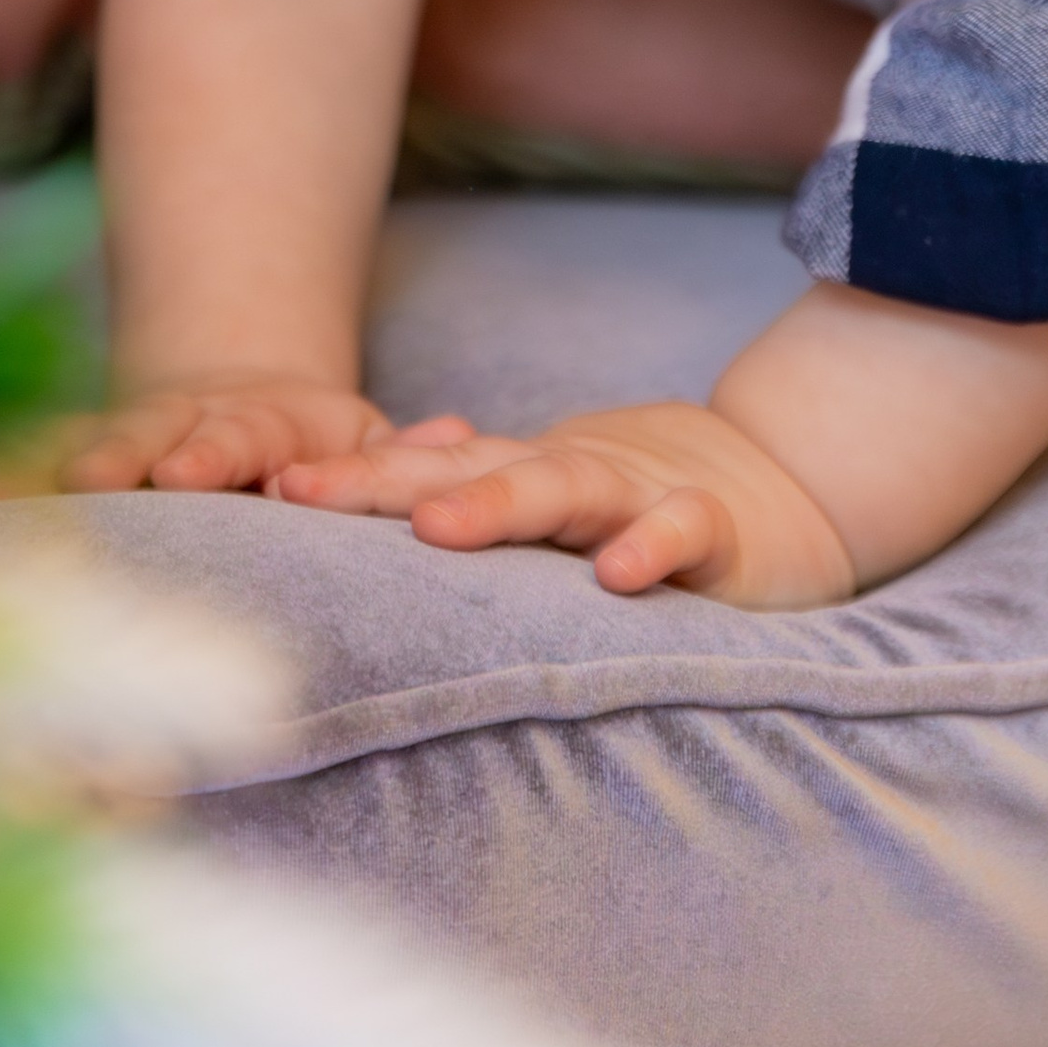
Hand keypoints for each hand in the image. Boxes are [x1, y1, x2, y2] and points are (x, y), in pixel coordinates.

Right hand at [53, 373, 475, 494]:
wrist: (239, 418)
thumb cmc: (312, 458)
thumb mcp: (361, 450)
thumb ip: (399, 451)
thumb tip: (448, 429)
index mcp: (258, 427)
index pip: (236, 437)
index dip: (211, 452)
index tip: (184, 468)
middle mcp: (177, 430)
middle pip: (142, 435)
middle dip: (114, 455)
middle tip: (84, 476)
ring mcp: (122, 450)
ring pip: (71, 455)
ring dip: (29, 477)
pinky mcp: (77, 480)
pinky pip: (21, 486)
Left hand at [271, 397, 856, 607]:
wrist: (792, 482)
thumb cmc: (646, 507)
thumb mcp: (553, 508)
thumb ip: (476, 515)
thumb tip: (355, 545)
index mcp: (526, 476)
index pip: (421, 469)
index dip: (343, 478)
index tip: (255, 487)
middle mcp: (570, 475)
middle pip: (465, 469)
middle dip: (378, 482)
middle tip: (298, 495)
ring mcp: (641, 494)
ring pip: (564, 487)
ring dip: (498, 504)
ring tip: (434, 528)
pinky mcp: (718, 529)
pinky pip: (683, 532)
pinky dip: (653, 546)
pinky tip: (618, 577)